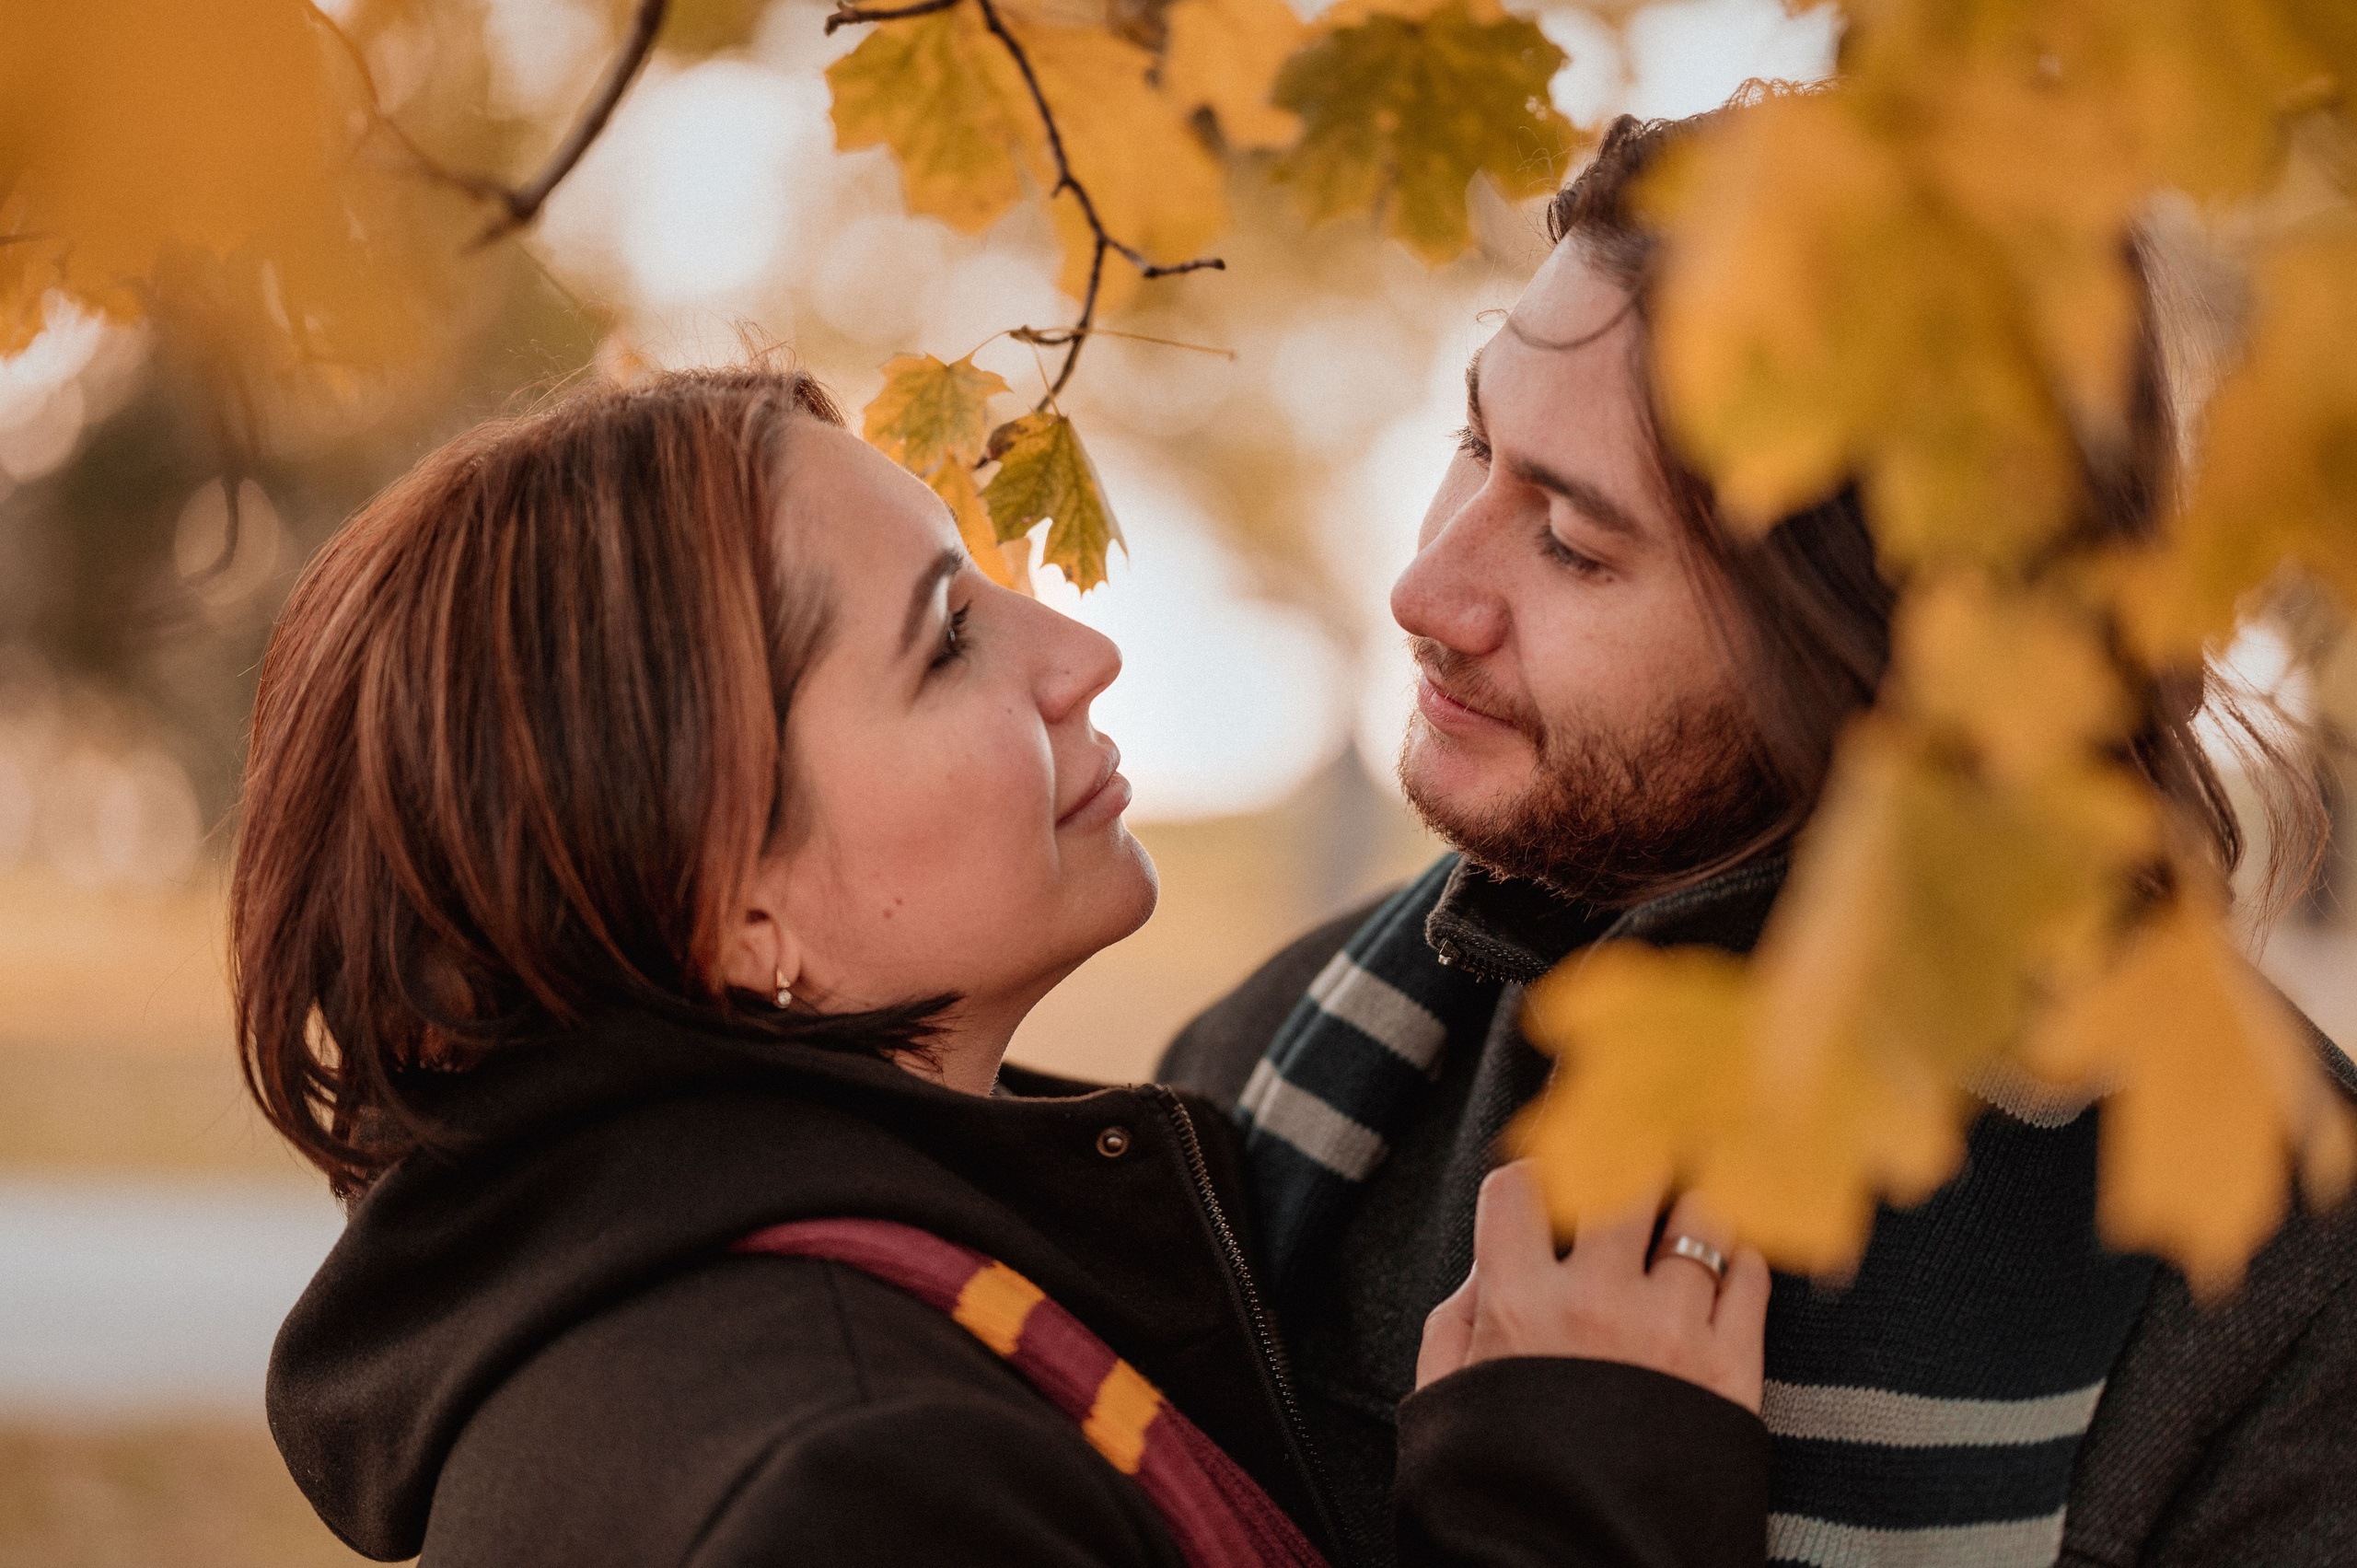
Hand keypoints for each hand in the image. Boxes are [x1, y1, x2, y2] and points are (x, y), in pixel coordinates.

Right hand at [1415, 1160, 1769, 1412]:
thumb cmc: (1508, 1486)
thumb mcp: (1450, 1401)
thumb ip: (1457, 1320)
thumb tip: (1487, 1264)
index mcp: (1517, 1307)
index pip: (1522, 1184)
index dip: (1534, 1171)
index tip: (1551, 1176)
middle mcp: (1594, 1304)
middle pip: (1625, 1174)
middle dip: (1631, 1159)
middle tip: (1639, 1162)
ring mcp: (1669, 1332)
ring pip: (1700, 1214)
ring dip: (1692, 1204)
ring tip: (1688, 1208)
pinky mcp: (1731, 1369)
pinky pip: (1753, 1275)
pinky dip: (1742, 1258)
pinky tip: (1724, 1268)